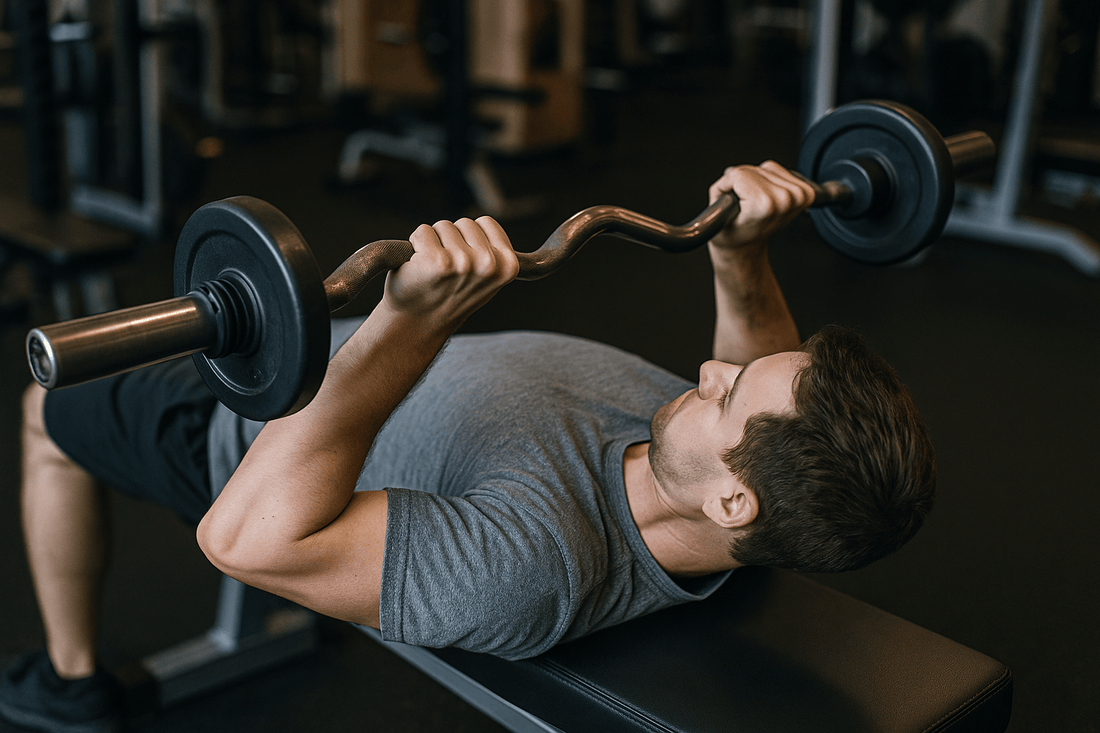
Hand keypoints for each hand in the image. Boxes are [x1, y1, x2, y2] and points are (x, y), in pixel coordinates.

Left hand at [382, 216, 519, 328]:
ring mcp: (463, 263)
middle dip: (452, 239)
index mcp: (507, 266)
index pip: (487, 222)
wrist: (421, 323)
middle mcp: (488, 264)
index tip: (465, 260)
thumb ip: (495, 253)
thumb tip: (532, 241)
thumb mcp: (487, 279)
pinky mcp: (437, 261)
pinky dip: (415, 244)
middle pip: (464, 222)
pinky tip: (419, 266)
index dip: (470, 237)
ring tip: (433, 269)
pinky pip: (423, 232)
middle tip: (447, 269)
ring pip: (442, 225)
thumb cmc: (451, 297)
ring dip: (433, 242)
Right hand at [708, 161, 814, 252]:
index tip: (731, 204)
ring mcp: (797, 196)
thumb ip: (720, 188)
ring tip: (755, 201)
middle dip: (744, 183)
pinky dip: (770, 179)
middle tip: (744, 205)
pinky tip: (766, 196)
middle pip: (753, 170)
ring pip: (766, 168)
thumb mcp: (715, 214)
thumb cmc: (734, 234)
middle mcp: (785, 199)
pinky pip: (779, 171)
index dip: (727, 187)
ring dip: (758, 180)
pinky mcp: (804, 192)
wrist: (748, 246)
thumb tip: (732, 172)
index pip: (738, 174)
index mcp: (764, 205)